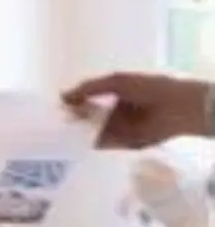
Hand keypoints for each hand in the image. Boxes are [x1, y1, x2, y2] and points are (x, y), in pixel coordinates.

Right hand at [63, 72, 209, 148]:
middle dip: (71, 120)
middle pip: (86, 117)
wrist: (177, 107)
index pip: (86, 100)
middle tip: (50, 125)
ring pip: (92, 132)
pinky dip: (89, 145)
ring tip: (55, 136)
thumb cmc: (148, 88)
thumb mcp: (114, 82)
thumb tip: (62, 96)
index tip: (54, 108)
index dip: (71, 103)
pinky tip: (72, 144)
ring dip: (77, 133)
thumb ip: (88, 88)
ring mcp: (118, 128)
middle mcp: (113, 112)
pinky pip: (103, 145)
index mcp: (112, 94)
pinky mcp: (124, 143)